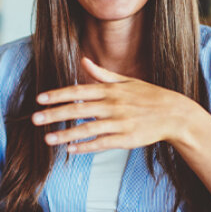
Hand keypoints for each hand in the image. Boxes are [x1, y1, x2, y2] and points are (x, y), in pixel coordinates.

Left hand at [31, 57, 200, 152]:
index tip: (40, 99)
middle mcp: (113, 105)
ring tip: (47, 139)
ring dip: (66, 134)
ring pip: (88, 129)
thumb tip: (83, 60)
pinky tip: (71, 150)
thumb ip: (102, 74)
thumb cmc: (149, 96)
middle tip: (35, 119)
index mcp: (111, 90)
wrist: (175, 114)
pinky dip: (86, 146)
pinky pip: (102, 143)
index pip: (79, 91)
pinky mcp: (127, 139)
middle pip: (78, 109)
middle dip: (55, 114)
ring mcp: (120, 123)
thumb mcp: (126, 81)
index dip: (58, 95)